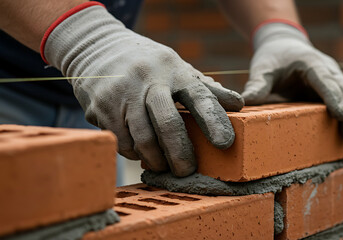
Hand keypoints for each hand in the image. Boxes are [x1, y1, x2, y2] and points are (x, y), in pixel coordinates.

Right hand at [42, 4, 243, 176]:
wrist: (95, 49)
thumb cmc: (148, 64)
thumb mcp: (176, 67)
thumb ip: (204, 88)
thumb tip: (237, 104)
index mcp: (173, 69)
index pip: (198, 96)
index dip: (214, 120)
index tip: (225, 143)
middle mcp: (147, 80)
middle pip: (167, 123)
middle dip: (180, 153)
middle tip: (187, 171)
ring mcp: (121, 94)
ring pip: (143, 139)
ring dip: (156, 160)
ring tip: (164, 166)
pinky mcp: (100, 109)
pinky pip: (123, 142)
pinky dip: (136, 153)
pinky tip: (142, 152)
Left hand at [242, 23, 342, 140]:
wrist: (283, 46)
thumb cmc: (273, 58)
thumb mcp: (262, 69)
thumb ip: (256, 85)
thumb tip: (244, 103)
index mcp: (310, 62)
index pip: (325, 79)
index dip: (333, 97)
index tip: (340, 115)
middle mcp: (327, 68)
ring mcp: (333, 77)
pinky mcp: (332, 88)